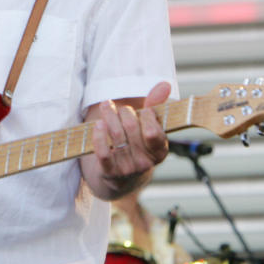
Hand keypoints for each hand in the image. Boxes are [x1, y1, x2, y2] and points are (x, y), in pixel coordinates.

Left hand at [89, 81, 171, 195]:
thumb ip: (156, 106)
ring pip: (116, 137)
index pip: (153, 131)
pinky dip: (99, 136)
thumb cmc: (137, 144)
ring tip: (105, 105)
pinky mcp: (110, 172)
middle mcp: (146, 162)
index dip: (146, 115)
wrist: (122, 178)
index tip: (142, 110)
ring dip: (109, 116)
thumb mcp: (149, 127)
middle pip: (132, 128)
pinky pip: (103, 153)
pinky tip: (99, 124)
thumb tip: (164, 85)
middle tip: (119, 108)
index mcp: (160, 151)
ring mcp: (128, 169)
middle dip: (124, 112)